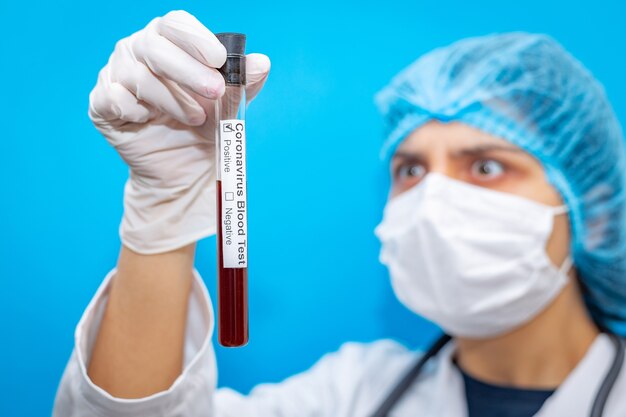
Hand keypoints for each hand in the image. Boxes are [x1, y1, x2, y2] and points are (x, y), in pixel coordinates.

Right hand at [89, 10, 269, 253]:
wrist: (184, 169)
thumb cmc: (204, 127)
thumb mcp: (229, 105)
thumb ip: (243, 83)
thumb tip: (262, 63)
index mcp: (167, 41)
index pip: (175, 24)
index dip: (196, 38)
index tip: (218, 59)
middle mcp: (137, 51)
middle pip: (155, 46)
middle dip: (188, 70)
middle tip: (216, 92)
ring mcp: (116, 75)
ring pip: (138, 76)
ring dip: (172, 100)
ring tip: (195, 119)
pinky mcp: (101, 103)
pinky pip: (114, 99)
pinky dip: (136, 111)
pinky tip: (150, 122)